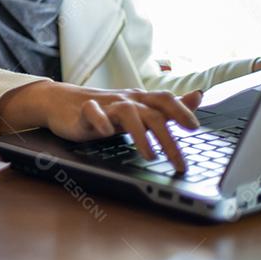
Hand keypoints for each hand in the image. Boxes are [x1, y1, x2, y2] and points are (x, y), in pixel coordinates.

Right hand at [0, 81, 202, 172]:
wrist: (62, 102)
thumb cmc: (104, 108)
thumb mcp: (138, 108)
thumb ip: (167, 107)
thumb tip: (198, 96)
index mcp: (139, 100)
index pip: (164, 99)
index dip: (181, 110)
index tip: (194, 128)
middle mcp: (125, 100)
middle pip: (151, 112)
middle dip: (168, 138)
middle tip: (179, 163)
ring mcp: (105, 105)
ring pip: (127, 111)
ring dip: (140, 134)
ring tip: (150, 156)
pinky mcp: (83, 112)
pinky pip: (92, 112)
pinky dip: (100, 120)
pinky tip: (105, 133)